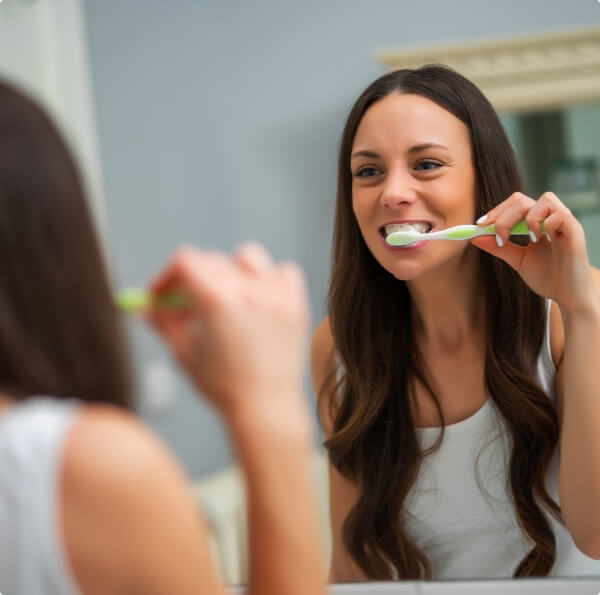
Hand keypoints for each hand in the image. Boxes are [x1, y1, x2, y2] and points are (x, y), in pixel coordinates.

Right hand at [146, 243, 310, 418]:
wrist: (266, 407)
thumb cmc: (224, 385)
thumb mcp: (183, 351)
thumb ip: (163, 322)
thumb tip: (147, 306)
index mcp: (216, 298)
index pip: (185, 261)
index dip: (167, 276)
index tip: (163, 294)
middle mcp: (248, 289)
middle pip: (212, 261)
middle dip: (194, 281)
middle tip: (188, 306)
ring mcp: (275, 293)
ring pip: (248, 258)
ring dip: (232, 271)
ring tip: (228, 300)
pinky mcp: (296, 302)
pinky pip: (283, 272)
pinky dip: (270, 280)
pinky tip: (260, 301)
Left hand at [471, 191, 596, 312]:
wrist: (569, 297)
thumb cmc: (548, 278)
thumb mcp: (518, 260)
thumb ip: (499, 248)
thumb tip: (475, 237)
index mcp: (536, 223)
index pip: (514, 204)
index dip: (496, 211)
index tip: (480, 226)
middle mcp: (550, 218)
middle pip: (522, 199)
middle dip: (504, 215)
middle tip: (498, 234)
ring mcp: (564, 223)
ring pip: (545, 199)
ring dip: (528, 218)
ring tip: (528, 239)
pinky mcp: (576, 232)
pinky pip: (561, 214)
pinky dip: (547, 224)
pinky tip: (545, 240)